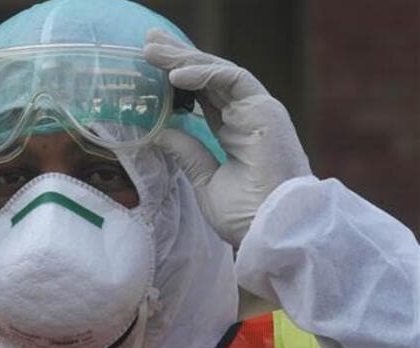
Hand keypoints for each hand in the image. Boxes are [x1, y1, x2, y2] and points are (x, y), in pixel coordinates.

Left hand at [144, 29, 311, 247]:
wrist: (271, 232)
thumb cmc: (246, 216)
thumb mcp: (205, 181)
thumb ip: (188, 154)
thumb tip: (162, 134)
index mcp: (232, 131)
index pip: (200, 94)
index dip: (175, 77)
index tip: (148, 66)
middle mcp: (245, 115)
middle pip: (207, 77)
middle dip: (177, 57)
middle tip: (148, 42)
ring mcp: (257, 111)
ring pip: (217, 72)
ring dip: (184, 58)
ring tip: (154, 50)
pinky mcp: (266, 110)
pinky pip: (233, 80)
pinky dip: (205, 72)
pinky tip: (177, 73)